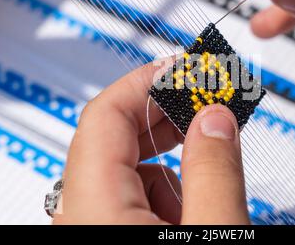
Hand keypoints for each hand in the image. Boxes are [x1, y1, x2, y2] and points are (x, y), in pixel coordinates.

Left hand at [53, 61, 248, 223]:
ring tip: (206, 177)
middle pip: (113, 139)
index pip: (105, 115)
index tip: (182, 67)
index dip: (147, 81)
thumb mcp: (213, 231)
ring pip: (126, 170)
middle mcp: (79, 215)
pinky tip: (190, 212)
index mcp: (93, 208)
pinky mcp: (104, 233)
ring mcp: (89, 225)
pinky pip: (129, 197)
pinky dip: (163, 193)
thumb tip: (215, 118)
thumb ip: (215, 173)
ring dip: (169, 164)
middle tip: (205, 105)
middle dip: (165, 118)